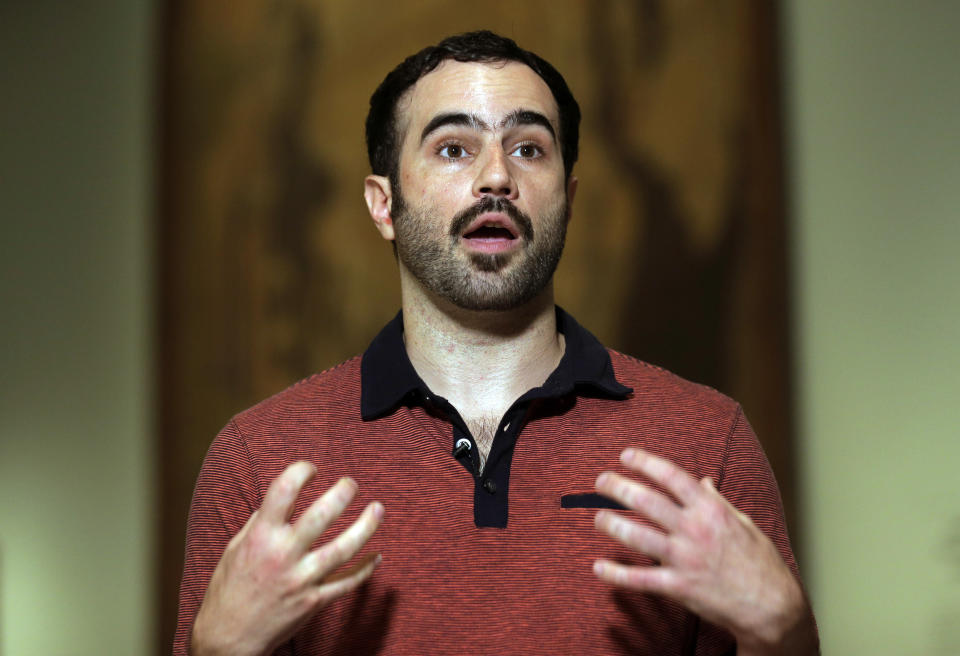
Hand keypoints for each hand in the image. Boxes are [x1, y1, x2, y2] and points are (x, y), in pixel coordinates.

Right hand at [191, 461, 383, 655]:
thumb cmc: (229, 590)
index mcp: (261, 537)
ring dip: (366, 526)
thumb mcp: (236, 548)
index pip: (284, 490)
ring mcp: (301, 580)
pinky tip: (377, 556)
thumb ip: (261, 523)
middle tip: (351, 484)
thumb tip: (284, 500)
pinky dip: (365, 569)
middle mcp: (283, 555)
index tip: (311, 470)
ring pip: (343, 549)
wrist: (228, 638)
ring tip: (378, 509)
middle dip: (342, 494)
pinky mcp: (314, 601)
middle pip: (321, 516)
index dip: (301, 471)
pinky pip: (347, 583)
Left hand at [593, 448, 815, 654]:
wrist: (772, 606)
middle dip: (619, 487)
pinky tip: (599, 568)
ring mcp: (685, 558)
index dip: (645, 463)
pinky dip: (616, 574)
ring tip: (598, 517)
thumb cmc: (759, 562)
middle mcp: (694, 530)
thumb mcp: (743, 522)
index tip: (626, 455)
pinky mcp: (679, 587)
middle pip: (647, 501)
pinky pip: (640, 579)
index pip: (672, 476)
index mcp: (711, 510)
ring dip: (612, 525)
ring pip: (638, 536)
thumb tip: (703, 482)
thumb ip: (717, 501)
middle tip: (601, 481)